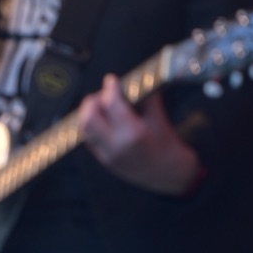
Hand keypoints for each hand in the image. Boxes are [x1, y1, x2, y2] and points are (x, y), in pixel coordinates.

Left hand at [78, 77, 202, 196]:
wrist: (168, 172)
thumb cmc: (165, 142)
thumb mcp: (158, 117)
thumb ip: (144, 96)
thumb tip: (132, 79)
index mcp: (134, 133)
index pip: (112, 104)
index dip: (110, 88)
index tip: (111, 80)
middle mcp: (118, 145)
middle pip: (90, 117)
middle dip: (93, 101)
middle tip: (102, 94)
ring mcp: (108, 155)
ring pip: (85, 128)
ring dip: (88, 113)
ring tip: (100, 106)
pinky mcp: (104, 160)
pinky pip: (89, 138)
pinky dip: (91, 125)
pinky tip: (101, 120)